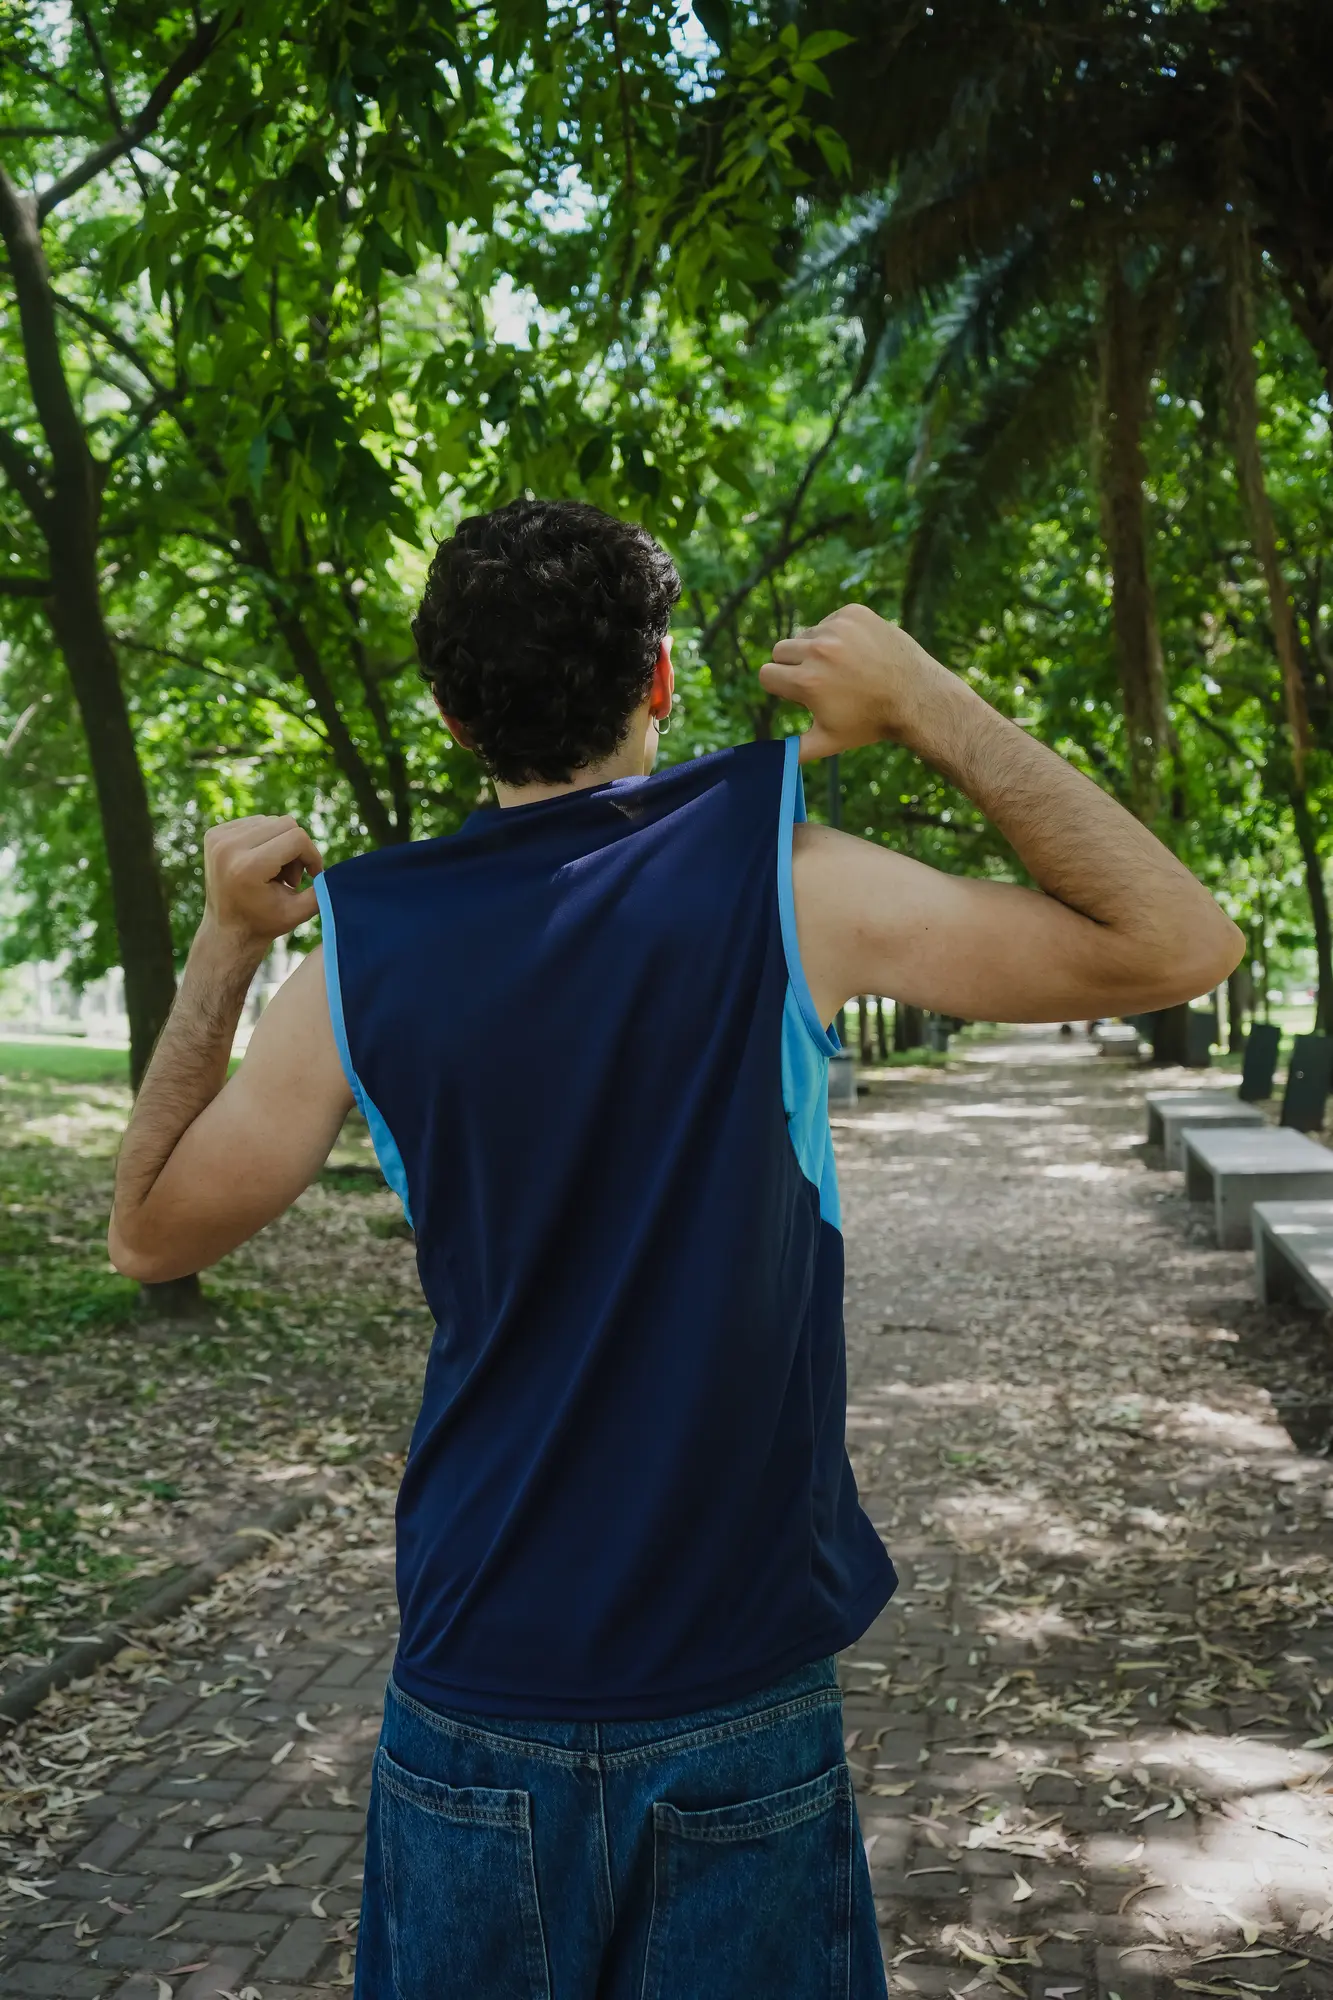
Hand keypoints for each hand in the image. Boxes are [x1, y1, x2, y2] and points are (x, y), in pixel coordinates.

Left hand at [200, 815, 323, 957]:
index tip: (312, 875)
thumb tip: (339, 873)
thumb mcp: (299, 912)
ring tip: (274, 873)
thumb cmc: (265, 923)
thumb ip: (322, 891)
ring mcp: (218, 839)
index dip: (312, 855)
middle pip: (285, 823)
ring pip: (271, 821)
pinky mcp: (214, 834)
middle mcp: (228, 847)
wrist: (227, 931)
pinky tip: (260, 864)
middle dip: (296, 849)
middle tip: (290, 878)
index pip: (297, 838)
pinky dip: (265, 840)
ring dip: (280, 844)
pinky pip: (255, 822)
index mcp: (248, 867)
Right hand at [759, 604, 958, 761]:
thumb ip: (795, 751)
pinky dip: (839, 634)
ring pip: (806, 634)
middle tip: (821, 681)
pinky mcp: (854, 613)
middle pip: (781, 650)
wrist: (917, 697)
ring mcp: (838, 628)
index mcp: (807, 682)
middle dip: (793, 666)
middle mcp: (819, 650)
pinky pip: (830, 621)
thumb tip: (774, 759)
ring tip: (844, 668)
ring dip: (816, 649)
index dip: (781, 687)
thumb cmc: (871, 723)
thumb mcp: (830, 742)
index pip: (766, 674)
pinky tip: (859, 652)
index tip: (799, 694)